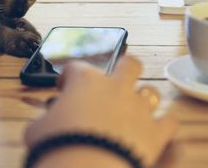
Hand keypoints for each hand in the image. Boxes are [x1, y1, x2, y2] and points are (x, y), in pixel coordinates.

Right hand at [25, 57, 176, 166]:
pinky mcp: (155, 132)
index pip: (76, 68)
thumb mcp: (38, 129)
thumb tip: (45, 123)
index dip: (68, 77)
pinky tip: (155, 131)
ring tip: (135, 109)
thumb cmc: (56, 144)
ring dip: (143, 98)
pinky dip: (162, 125)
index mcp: (85, 81)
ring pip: (152, 90)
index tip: (64, 88)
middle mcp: (115, 88)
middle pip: (129, 63)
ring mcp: (138, 108)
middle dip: (123, 68)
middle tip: (114, 81)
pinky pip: (169, 121)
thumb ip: (46, 120)